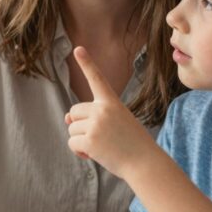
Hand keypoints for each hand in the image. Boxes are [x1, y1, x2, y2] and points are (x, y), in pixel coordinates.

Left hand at [66, 46, 160, 179]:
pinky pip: (72, 143)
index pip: (97, 79)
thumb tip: (66, 118)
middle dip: (81, 125)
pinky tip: (94, 154)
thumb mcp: (116, 123)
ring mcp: (95, 124)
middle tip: (102, 137)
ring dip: (81, 140)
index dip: (87, 63)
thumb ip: (92, 116)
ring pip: (72, 129)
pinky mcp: (89, 140)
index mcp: (112, 102)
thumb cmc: (132, 144)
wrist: (145, 163)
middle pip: (75, 112)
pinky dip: (79, 152)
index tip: (77, 48)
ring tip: (102, 146)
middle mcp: (102, 109)